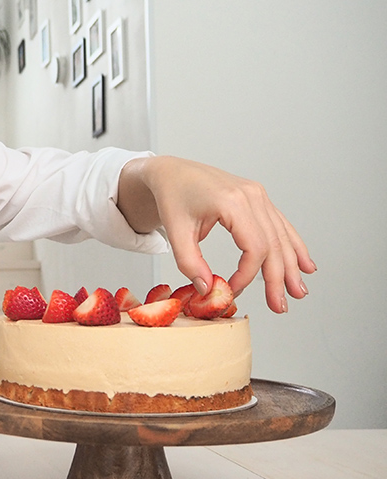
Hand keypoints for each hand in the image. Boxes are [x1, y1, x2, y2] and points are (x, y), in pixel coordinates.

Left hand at [119, 156, 315, 312]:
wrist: (172, 172)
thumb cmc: (172, 197)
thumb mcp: (175, 231)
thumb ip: (189, 263)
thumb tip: (208, 289)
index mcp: (231, 202)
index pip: (254, 247)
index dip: (247, 275)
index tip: (233, 290)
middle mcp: (251, 196)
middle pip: (273, 244)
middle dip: (278, 278)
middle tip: (280, 306)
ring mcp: (258, 195)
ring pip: (282, 236)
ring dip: (291, 266)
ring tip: (298, 292)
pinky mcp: (258, 197)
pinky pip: (280, 224)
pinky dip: (293, 245)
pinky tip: (304, 264)